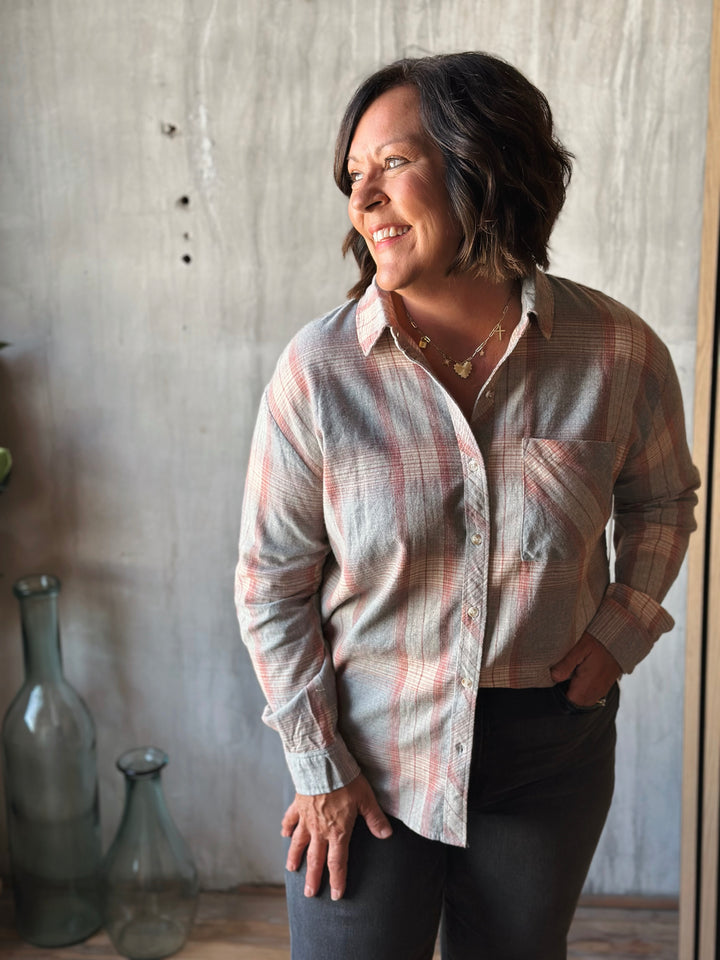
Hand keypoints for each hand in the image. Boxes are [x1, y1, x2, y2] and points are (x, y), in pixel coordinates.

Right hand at [281, 773, 391, 900]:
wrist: (322, 764)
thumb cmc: (346, 780)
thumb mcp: (366, 799)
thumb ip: (375, 819)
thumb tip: (386, 834)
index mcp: (337, 831)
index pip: (337, 862)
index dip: (337, 880)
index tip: (336, 895)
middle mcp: (319, 830)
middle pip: (315, 859)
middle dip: (313, 878)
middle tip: (309, 894)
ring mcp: (306, 819)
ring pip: (299, 843)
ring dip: (295, 858)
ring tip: (291, 870)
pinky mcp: (298, 805)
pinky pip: (290, 819)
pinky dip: (286, 828)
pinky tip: (284, 835)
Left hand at [550, 633, 621, 706]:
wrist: (621, 638)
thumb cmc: (599, 641)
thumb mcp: (580, 647)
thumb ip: (566, 663)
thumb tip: (554, 677)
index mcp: (588, 684)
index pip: (570, 702)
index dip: (560, 694)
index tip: (556, 682)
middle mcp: (596, 690)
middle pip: (576, 703)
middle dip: (567, 694)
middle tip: (563, 677)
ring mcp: (602, 689)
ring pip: (584, 700)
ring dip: (576, 693)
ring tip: (572, 676)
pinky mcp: (605, 686)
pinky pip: (592, 695)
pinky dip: (584, 690)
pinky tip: (580, 676)